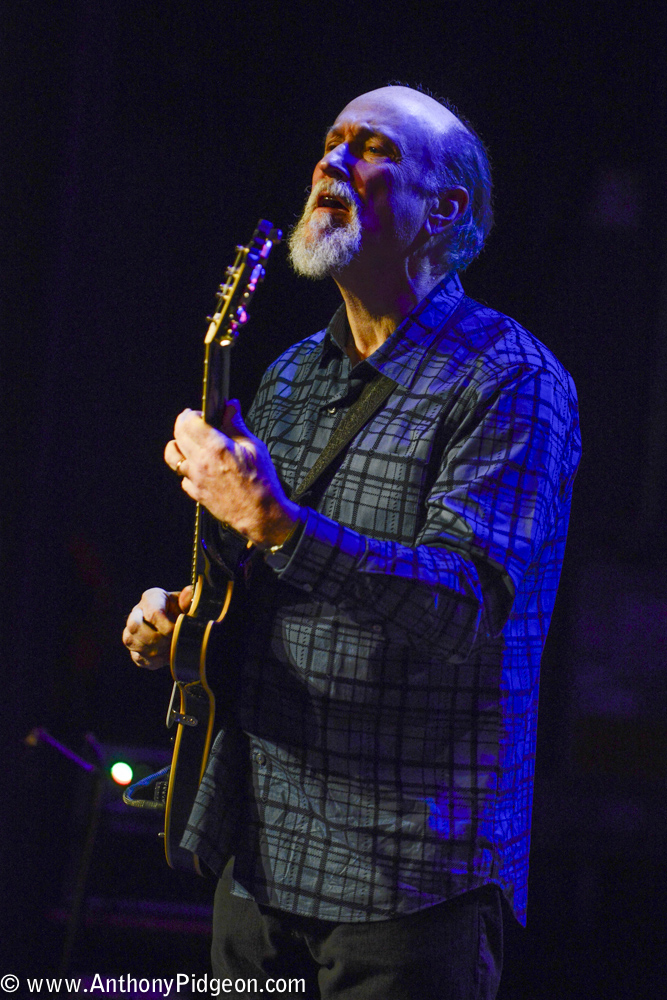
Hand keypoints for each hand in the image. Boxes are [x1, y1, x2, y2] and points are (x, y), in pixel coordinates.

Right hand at [122, 586, 191, 668]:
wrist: (182, 624)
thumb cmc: (184, 611)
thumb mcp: (189, 603)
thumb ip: (188, 600)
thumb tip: (188, 592)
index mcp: (152, 598)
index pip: (152, 612)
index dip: (166, 626)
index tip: (177, 632)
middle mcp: (137, 613)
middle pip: (134, 626)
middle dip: (155, 638)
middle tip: (171, 642)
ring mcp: (132, 631)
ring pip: (131, 642)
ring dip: (153, 650)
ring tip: (170, 650)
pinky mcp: (134, 649)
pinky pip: (137, 657)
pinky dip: (153, 661)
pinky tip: (166, 657)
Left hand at [164, 401, 300, 547]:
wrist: (261, 514)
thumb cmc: (261, 482)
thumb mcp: (254, 447)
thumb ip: (236, 425)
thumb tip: (230, 406)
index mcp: (216, 448)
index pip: (189, 422)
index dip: (192, 413)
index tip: (200, 412)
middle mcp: (201, 463)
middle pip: (178, 435)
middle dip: (183, 423)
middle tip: (194, 421)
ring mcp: (195, 479)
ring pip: (172, 455)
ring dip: (179, 444)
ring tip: (190, 442)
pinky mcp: (196, 493)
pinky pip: (182, 476)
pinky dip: (186, 467)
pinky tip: (198, 465)